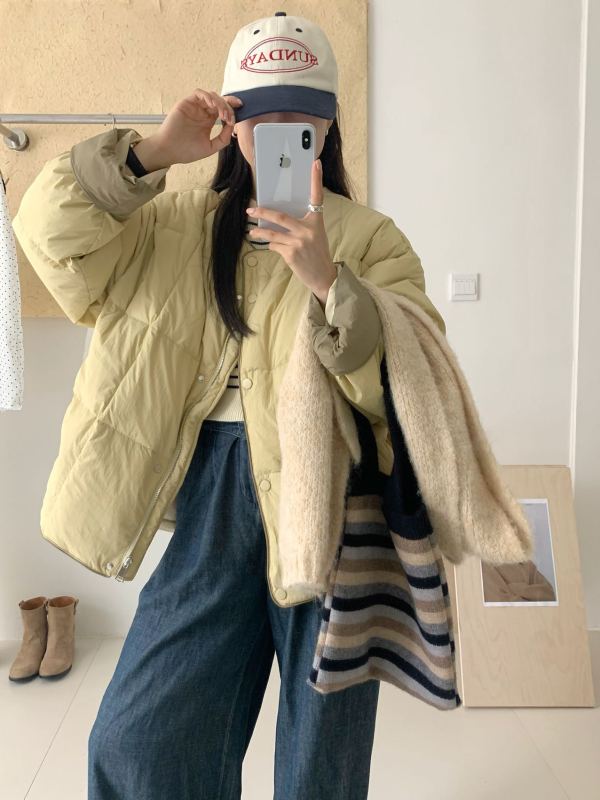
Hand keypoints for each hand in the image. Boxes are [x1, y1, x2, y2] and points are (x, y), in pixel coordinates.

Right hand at [149, 89, 243, 166]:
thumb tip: (232, 125)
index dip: (232, 109)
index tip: (239, 113)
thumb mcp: (211, 147)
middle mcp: (202, 112)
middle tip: (229, 117)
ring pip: (211, 96)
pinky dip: (208, 96)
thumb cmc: (186, 151)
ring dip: (220, 102)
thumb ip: (223, 138)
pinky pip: (199, 93)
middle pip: (219, 101)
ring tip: (222, 114)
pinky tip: (213, 105)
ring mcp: (194, 107)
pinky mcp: (186, 103)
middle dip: (228, 106)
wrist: (170, 151)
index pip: (223, 110)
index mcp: (208, 121)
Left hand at [246, 159, 337, 302]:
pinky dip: (272, 246)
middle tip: (250, 210)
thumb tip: (277, 220)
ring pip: (272, 234)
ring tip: (251, 233)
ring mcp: (298, 242)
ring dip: (259, 233)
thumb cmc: (317, 253)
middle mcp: (308, 229)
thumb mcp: (315, 235)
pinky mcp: (291, 254)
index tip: (316, 163)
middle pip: (280, 216)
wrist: (323, 276)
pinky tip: (274, 248)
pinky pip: (275, 246)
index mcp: (316, 221)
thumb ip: (301, 225)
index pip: (317, 196)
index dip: (316, 179)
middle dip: (262, 213)